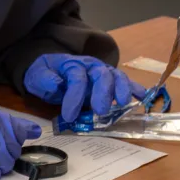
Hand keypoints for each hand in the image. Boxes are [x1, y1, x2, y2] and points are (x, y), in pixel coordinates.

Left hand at [24, 54, 146, 122]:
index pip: (76, 78)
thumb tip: (56, 84)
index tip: (68, 115)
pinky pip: (125, 82)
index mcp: (71, 64)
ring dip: (122, 89)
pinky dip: (134, 88)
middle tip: (100, 110)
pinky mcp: (110, 80)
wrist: (50, 69)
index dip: (74, 97)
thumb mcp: (37, 75)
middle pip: (101, 75)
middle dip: (103, 93)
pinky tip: (142, 97)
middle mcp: (90, 66)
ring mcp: (102, 71)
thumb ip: (45, 79)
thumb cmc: (45, 74)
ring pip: (116, 76)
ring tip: (123, 103)